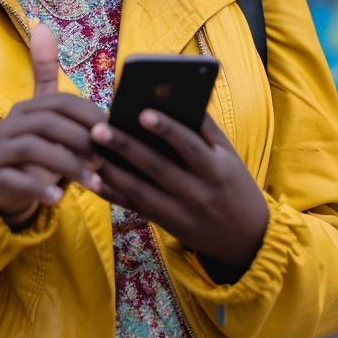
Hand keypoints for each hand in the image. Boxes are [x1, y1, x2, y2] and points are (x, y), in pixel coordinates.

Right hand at [0, 23, 105, 227]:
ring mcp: (1, 151)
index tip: (112, 131)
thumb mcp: (45, 114)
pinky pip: (18, 180)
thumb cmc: (37, 148)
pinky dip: (40, 187)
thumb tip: (42, 26)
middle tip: (106, 159)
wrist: (6, 188)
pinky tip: (58, 198)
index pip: (60, 102)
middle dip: (81, 140)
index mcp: (28, 106)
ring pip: (35, 151)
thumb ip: (47, 76)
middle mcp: (11, 124)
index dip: (88, 115)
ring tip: (94, 182)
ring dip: (68, 166)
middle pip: (49, 123)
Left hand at [90, 110, 268, 273]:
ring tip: (89, 152)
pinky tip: (92, 180)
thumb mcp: (230, 157)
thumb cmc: (236, 185)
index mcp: (216, 170)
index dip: (166, 129)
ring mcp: (179, 212)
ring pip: (139, 191)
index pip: (188, 146)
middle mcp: (196, 192)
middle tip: (98, 129)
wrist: (248, 239)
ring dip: (112, 171)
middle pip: (156, 167)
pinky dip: (113, 195)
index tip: (142, 112)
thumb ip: (205, 129)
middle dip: (125, 147)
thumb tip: (176, 98)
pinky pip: (135, 208)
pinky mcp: (166, 224)